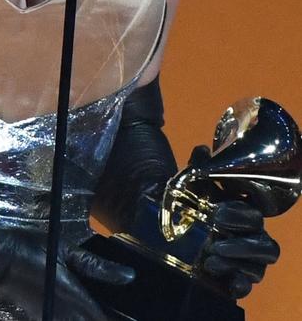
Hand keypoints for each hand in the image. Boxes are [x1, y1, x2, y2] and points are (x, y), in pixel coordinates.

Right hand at [0, 227, 134, 320]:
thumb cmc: (30, 247)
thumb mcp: (64, 250)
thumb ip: (97, 267)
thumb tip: (129, 276)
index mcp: (75, 298)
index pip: (102, 320)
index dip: (117, 320)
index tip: (135, 316)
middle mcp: (64, 314)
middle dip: (101, 317)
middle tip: (117, 313)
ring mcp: (50, 317)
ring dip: (86, 316)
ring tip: (95, 310)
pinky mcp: (38, 316)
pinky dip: (72, 317)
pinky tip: (73, 310)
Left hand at [188, 146, 279, 298]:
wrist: (172, 229)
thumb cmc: (190, 204)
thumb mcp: (192, 185)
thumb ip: (199, 166)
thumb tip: (203, 149)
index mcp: (244, 214)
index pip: (255, 216)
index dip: (239, 215)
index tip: (217, 213)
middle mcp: (251, 239)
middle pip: (266, 247)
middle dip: (242, 245)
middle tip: (214, 241)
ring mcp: (245, 262)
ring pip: (258, 269)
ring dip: (236, 264)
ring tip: (209, 258)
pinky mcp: (234, 280)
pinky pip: (246, 287)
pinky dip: (239, 284)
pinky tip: (226, 280)